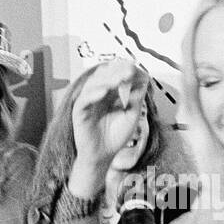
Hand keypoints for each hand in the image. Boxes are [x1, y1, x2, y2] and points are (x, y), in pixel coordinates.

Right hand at [69, 61, 147, 185]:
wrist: (103, 156)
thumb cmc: (116, 136)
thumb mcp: (131, 114)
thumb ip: (136, 97)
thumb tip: (144, 78)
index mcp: (109, 92)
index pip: (115, 74)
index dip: (125, 70)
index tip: (137, 68)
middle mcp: (97, 94)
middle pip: (104, 75)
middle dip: (117, 71)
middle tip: (130, 69)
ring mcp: (87, 101)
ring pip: (93, 84)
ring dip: (107, 79)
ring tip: (120, 78)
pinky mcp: (79, 112)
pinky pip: (84, 100)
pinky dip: (93, 94)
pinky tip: (104, 91)